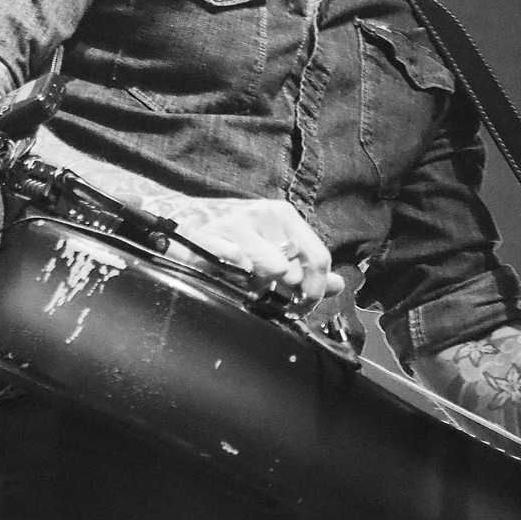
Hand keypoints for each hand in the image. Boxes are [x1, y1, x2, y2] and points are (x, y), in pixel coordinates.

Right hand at [174, 195, 343, 306]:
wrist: (183, 219)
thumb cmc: (233, 236)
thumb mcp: (273, 243)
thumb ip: (306, 266)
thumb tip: (337, 285)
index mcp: (283, 215)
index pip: (317, 257)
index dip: (315, 290)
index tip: (302, 305)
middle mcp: (262, 214)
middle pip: (294, 270)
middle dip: (284, 292)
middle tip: (271, 299)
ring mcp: (234, 224)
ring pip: (269, 270)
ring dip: (259, 288)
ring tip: (246, 286)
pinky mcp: (207, 237)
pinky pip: (234, 261)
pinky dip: (237, 274)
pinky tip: (231, 276)